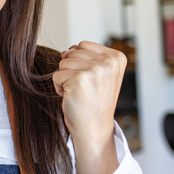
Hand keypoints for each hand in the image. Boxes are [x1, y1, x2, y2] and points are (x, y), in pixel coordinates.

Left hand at [53, 42, 126, 173]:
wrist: (93, 128)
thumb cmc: (94, 102)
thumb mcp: (99, 74)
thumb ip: (86, 57)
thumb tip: (65, 51)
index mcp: (117, 57)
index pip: (83, 45)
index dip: (79, 62)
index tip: (90, 80)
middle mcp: (109, 62)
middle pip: (72, 52)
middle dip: (71, 70)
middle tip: (83, 88)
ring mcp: (95, 70)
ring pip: (63, 63)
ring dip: (65, 79)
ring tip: (78, 92)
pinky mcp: (79, 79)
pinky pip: (56, 75)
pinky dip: (58, 87)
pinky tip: (71, 97)